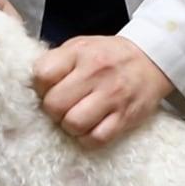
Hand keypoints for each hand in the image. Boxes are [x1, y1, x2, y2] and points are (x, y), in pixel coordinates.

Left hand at [33, 36, 173, 146]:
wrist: (151, 59)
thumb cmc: (108, 55)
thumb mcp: (80, 46)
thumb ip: (57, 62)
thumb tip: (32, 85)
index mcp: (79, 52)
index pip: (43, 74)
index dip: (40, 87)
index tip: (48, 89)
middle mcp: (96, 73)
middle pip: (55, 104)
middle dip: (53, 110)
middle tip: (61, 107)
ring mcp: (112, 96)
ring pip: (74, 123)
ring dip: (69, 126)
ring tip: (74, 118)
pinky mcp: (125, 117)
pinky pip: (96, 139)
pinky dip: (87, 138)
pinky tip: (89, 128)